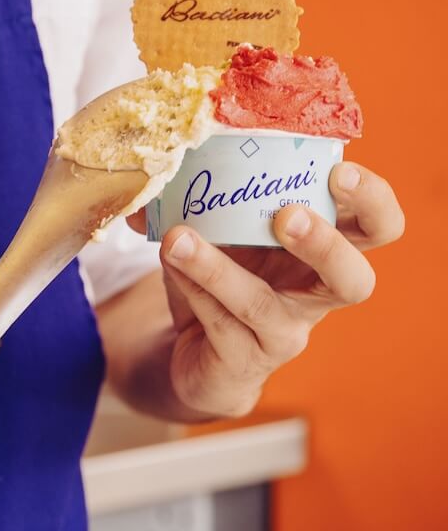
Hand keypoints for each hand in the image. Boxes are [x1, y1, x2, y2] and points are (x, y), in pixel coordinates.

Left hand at [127, 162, 403, 416]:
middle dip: (327, 245)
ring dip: (217, 268)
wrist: (198, 357)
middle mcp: (314, 296)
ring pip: (262, 305)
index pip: (376, 227)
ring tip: (179, 238)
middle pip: (355, 281)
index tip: (340, 170)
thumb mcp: (222, 234)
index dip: (372, 201)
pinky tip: (169, 260)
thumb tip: (154, 173)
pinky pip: (217, 321)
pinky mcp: (242, 360)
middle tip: (288, 215)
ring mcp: (280, 333)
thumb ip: (201, 200)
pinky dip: (190, 286)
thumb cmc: (223, 284)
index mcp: (325, 253)